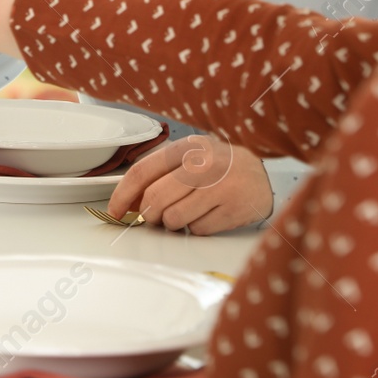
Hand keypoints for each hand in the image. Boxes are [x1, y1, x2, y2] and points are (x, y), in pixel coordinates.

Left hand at [106, 136, 273, 234]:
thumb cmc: (217, 165)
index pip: (142, 172)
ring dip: (172, 223)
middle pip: (155, 199)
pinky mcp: (234, 210)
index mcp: (186, 147)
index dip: (123, 195)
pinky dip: (195, 228)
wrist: (262, 174)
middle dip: (148, 214)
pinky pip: (197, 230)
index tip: (115, 210)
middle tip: (154, 216)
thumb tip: (129, 201)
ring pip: (174, 218)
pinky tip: (205, 215)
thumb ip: (158, 174)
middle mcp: (203, 164)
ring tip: (184, 213)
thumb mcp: (188, 157)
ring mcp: (220, 187)